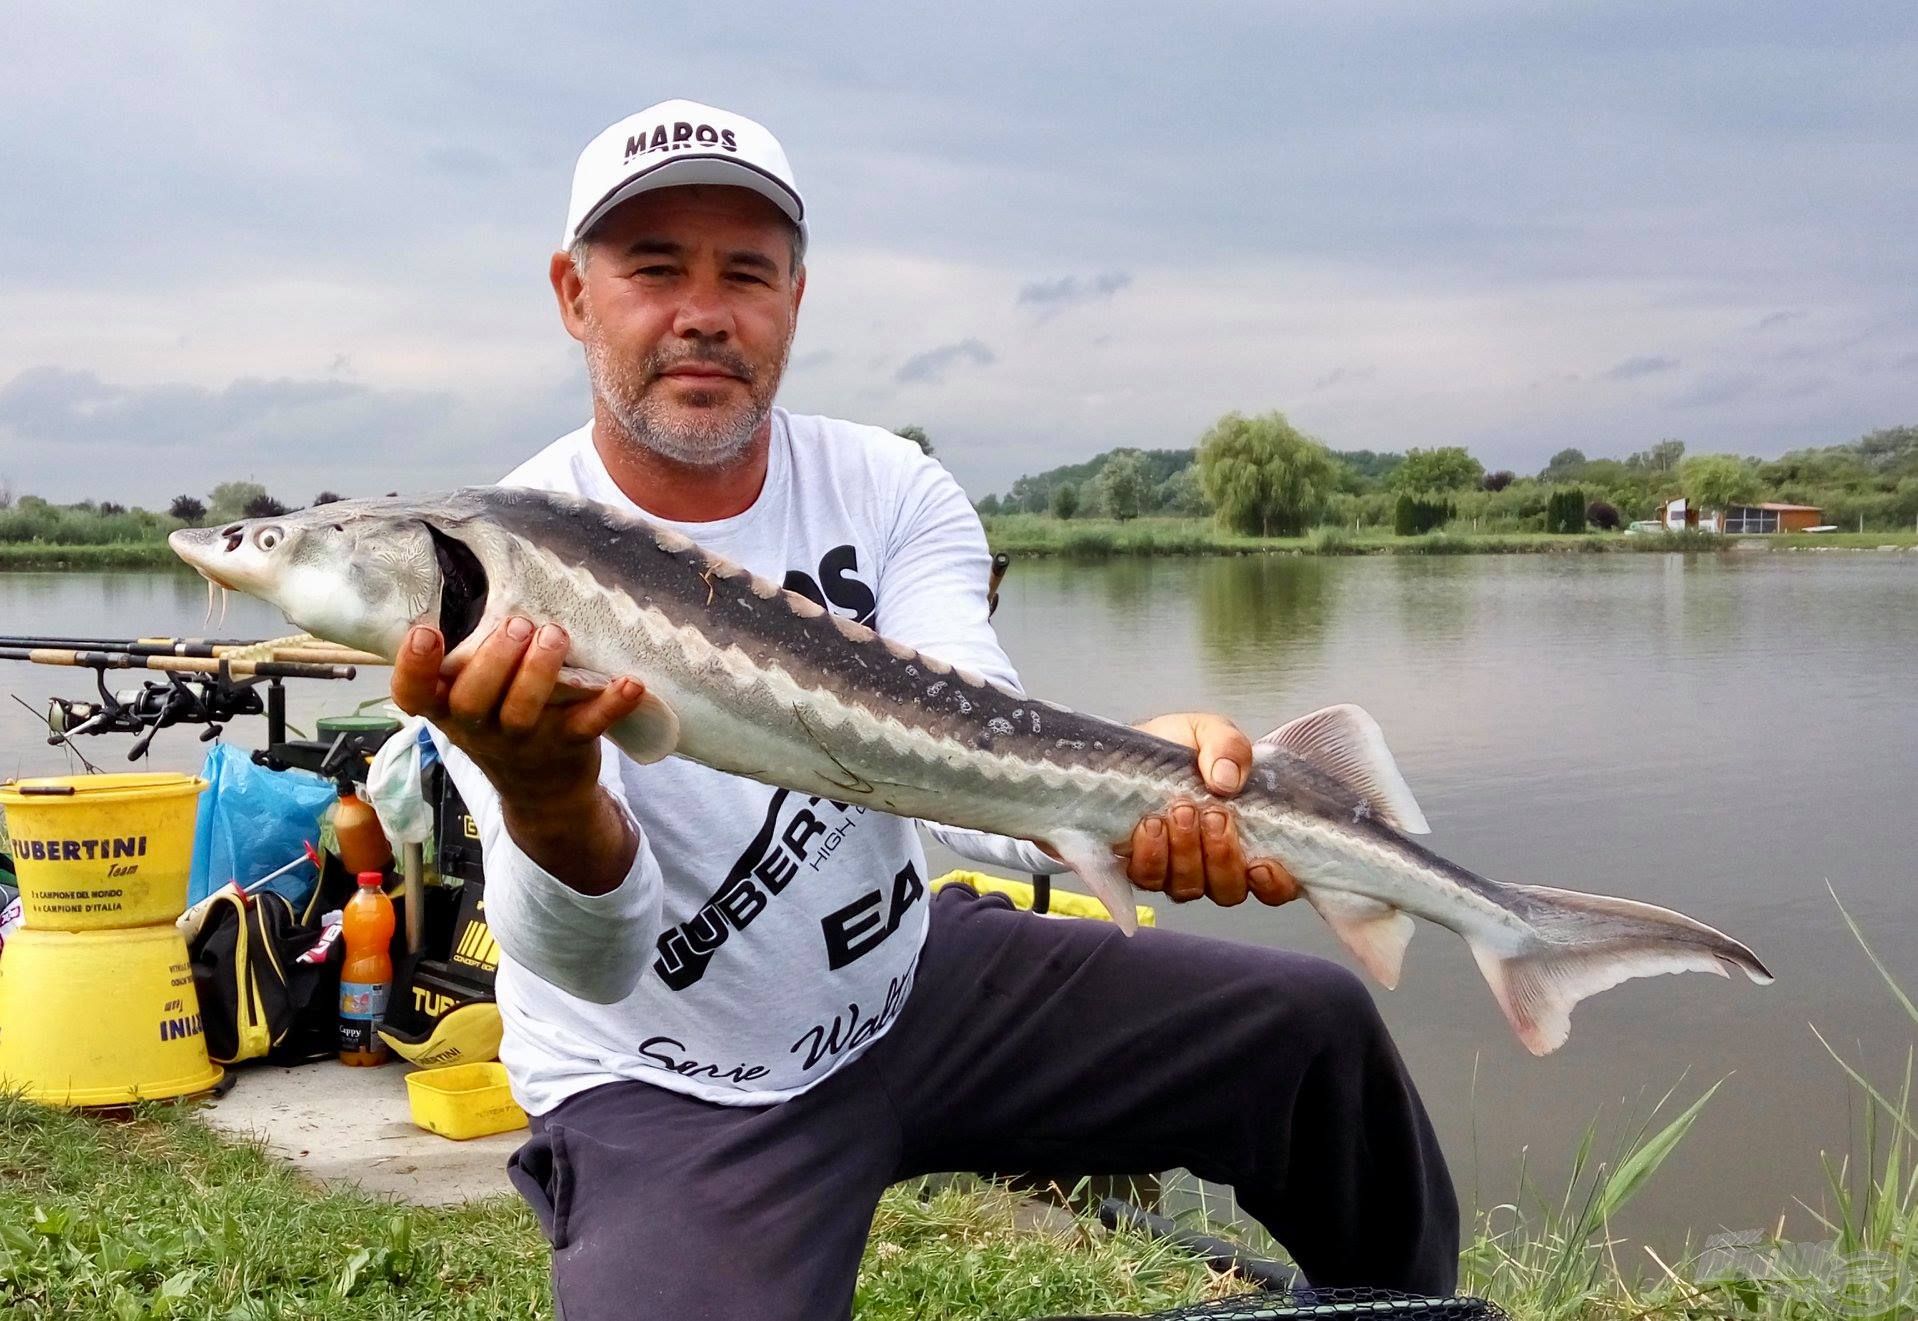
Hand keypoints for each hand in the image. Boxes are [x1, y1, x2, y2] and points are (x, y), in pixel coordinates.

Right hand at [390, 619, 644, 892]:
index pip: (414, 695)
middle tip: (516, 624)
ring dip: (539, 671)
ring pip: (522, 712)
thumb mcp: (472, 701)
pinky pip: (590, 725)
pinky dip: (612, 704)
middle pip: (472, 701)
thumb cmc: (501, 725)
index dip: (413, 667)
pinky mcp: (569, 744)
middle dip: (493, 660)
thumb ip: (469, 661)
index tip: (426, 632)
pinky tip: (630, 682)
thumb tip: (481, 585)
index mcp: (448, 710)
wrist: (544, 794)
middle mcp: (479, 728)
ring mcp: (525, 740)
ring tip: (554, 634)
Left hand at [1125, 712, 1300, 907]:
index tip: (1260, 864)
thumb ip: (1230, 748)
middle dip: (1221, 854)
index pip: (1275, 886)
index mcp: (1248, 841)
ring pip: (1189, 888)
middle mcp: (1215, 867)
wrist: (1135, 745)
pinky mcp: (1142, 867)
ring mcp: (1177, 872)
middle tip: (1211, 813)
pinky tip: (1151, 825)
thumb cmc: (1183, 746)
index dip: (1273, 885)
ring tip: (1179, 811)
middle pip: (1229, 890)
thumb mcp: (1212, 733)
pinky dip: (1151, 853)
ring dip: (1186, 851)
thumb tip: (1227, 781)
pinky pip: (1149, 878)